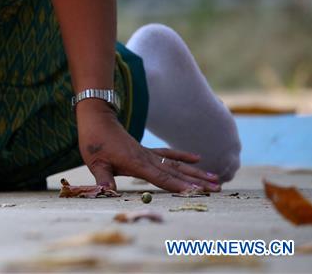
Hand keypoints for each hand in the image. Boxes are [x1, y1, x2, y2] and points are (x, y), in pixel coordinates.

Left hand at [76, 100, 220, 192]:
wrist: (96, 119)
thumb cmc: (94, 143)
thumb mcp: (94, 162)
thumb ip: (103, 178)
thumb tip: (107, 192)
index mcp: (136, 164)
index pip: (161, 178)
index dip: (178, 186)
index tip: (196, 192)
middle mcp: (147, 159)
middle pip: (176, 172)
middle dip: (197, 181)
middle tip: (217, 188)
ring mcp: (148, 154)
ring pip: (177, 164)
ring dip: (196, 172)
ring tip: (215, 179)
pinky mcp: (146, 150)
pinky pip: (168, 154)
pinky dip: (182, 155)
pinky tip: (198, 158)